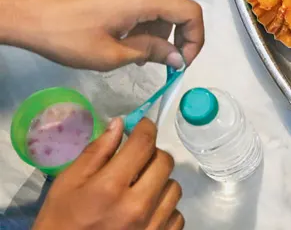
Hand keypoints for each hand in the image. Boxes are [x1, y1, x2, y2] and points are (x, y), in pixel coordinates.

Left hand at [3, 0, 202, 70]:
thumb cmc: (67, 37)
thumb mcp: (111, 54)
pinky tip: (122, 34)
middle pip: (176, 6)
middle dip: (175, 36)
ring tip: (134, 50)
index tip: (182, 61)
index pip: (190, 12)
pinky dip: (143, 17)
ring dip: (157, 28)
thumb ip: (151, 52)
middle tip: (159, 61)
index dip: (195, 38)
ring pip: (159, 2)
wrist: (27, 13)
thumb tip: (177, 57)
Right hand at [34, 118, 183, 229]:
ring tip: (139, 188)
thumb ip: (96, 153)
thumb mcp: (67, 184)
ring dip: (160, 182)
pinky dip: (164, 207)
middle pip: (165, 162)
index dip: (145, 128)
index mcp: (110, 187)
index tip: (141, 126)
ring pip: (174, 187)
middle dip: (152, 155)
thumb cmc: (60, 220)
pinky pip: (176, 213)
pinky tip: (145, 209)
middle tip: (136, 160)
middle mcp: (137, 206)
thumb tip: (120, 125)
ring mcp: (151, 224)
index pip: (143, 144)